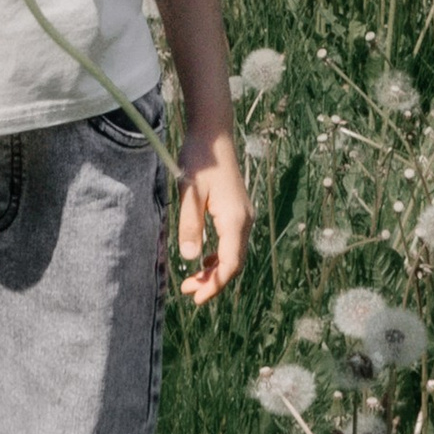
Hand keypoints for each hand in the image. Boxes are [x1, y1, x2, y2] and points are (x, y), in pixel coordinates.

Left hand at [178, 132, 250, 302]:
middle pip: (234, 263)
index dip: (215, 284)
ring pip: (233, 254)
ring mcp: (243, 215)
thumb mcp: (189, 193)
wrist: (214, 135)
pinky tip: (203, 259)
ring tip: (192, 280)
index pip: (230, 264)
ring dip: (215, 270)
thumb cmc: (200, 161)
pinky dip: (218, 256)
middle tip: (188, 291)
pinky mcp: (237, 211)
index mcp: (235, 220)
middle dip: (213, 281)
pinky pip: (232, 242)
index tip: (196, 297)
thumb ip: (190, 225)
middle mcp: (245, 220)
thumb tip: (191, 258)